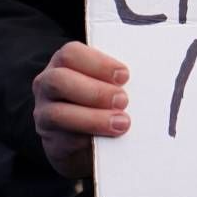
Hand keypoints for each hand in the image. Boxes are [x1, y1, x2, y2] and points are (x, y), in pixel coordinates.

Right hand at [32, 42, 130, 179]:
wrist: (91, 142)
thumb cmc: (107, 101)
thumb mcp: (111, 83)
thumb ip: (119, 77)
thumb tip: (152, 72)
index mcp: (65, 64)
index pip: (71, 53)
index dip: (98, 63)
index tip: (124, 76)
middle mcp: (48, 86)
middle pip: (59, 80)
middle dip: (94, 91)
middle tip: (123, 100)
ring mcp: (44, 114)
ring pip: (57, 113)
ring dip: (93, 118)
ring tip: (122, 123)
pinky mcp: (51, 142)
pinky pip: (64, 140)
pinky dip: (89, 138)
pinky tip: (109, 139)